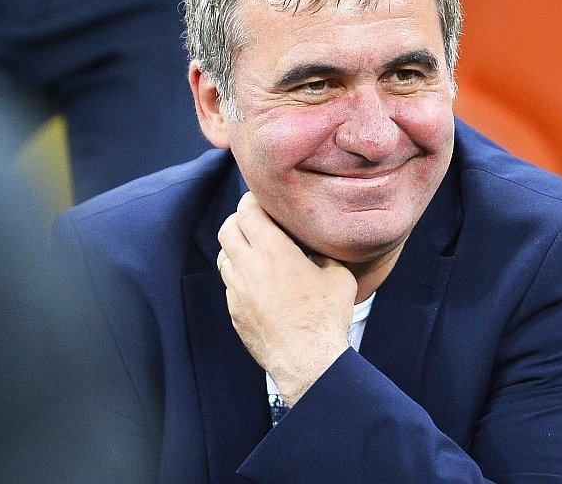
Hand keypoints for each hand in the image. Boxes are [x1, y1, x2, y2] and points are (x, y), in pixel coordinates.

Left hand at [217, 192, 356, 405]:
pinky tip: (259, 283)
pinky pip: (230, 284)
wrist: (307, 360)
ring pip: (224, 256)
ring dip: (236, 248)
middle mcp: (248, 267)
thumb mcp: (337, 275)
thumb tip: (316, 250)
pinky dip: (239, 276)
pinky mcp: (234, 313)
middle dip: (239, 220)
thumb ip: (323, 254)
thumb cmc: (325, 317)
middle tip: (256, 221)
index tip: (263, 200)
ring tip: (255, 252)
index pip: (247, 211)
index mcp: (273, 250)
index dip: (253, 200)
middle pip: (227, 229)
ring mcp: (237, 291)